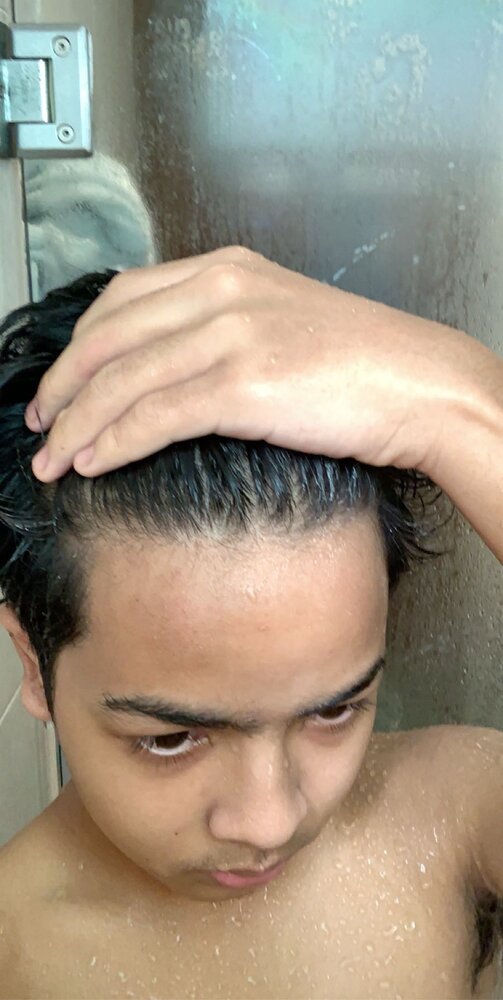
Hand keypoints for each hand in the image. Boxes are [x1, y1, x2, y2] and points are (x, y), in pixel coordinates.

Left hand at [25, 246, 494, 483]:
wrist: (424, 383)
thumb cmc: (365, 362)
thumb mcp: (283, 321)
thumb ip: (223, 328)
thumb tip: (172, 370)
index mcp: (227, 269)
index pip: (122, 299)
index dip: (79, 345)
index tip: (61, 382)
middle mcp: (222, 289)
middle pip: (108, 337)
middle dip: (62, 388)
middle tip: (40, 423)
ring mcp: (233, 333)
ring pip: (123, 380)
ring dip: (78, 425)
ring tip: (54, 458)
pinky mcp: (246, 383)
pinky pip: (155, 415)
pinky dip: (114, 442)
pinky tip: (93, 461)